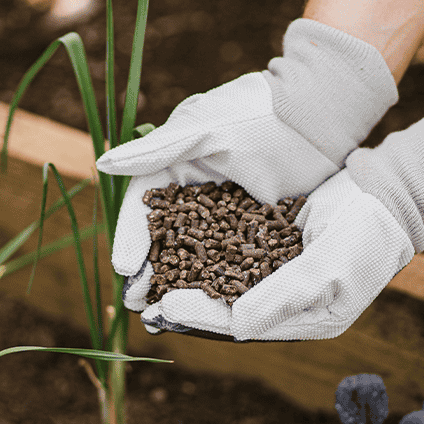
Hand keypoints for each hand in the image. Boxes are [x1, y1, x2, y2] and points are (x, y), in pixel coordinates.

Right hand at [95, 18, 397, 310]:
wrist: (320, 115)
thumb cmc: (260, 112)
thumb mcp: (206, 128)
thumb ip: (156, 150)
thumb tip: (103, 164)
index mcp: (176, 163)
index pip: (144, 203)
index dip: (131, 235)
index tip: (122, 266)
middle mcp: (197, 188)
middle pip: (165, 234)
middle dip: (149, 268)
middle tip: (136, 300)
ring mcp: (227, 209)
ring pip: (195, 251)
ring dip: (179, 281)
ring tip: (165, 311)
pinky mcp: (257, 225)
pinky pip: (230, 257)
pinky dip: (217, 280)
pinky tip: (211, 306)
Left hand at [139, 108, 423, 340]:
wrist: (389, 192)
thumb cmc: (367, 231)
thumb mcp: (328, 265)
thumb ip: (283, 295)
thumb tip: (238, 328)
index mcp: (308, 320)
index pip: (244, 326)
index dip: (201, 316)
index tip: (164, 306)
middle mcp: (292, 305)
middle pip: (229, 312)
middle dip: (188, 306)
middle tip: (145, 301)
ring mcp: (285, 278)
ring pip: (227, 287)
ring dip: (192, 283)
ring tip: (152, 282)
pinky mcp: (279, 251)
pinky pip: (236, 259)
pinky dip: (208, 257)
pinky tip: (180, 250)